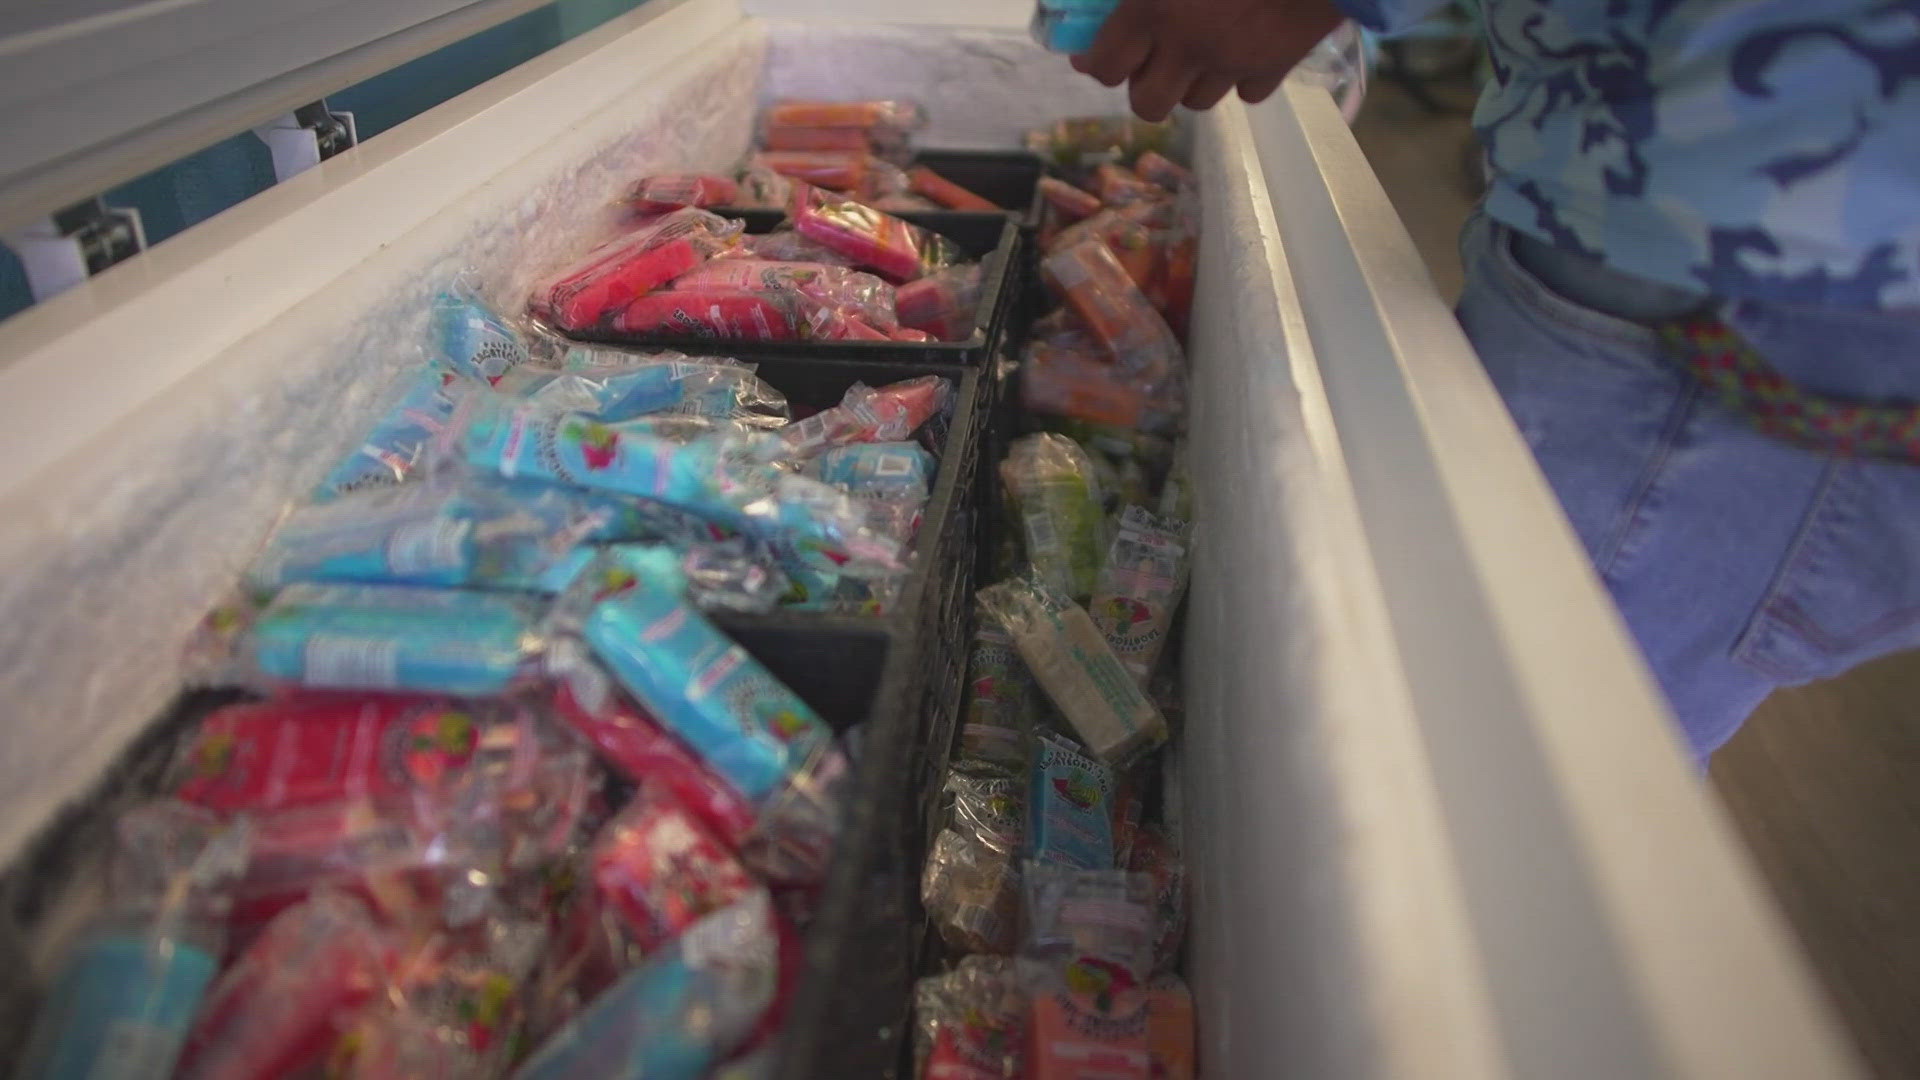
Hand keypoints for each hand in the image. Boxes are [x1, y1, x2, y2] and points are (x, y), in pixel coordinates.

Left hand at [1071, 0, 1346, 120]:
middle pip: (1147, 105)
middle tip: (1151, 59)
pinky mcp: (1275, 68)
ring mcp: (1233, 63)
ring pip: (1197, 102)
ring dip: (1191, 82)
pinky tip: (1245, 46)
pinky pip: (1246, 91)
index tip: (1099, 49)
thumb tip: (1117, 2)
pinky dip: (1240, 76)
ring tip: (1201, 49)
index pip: (1102, 66)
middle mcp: (1188, 47)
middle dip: (1144, 86)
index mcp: (1153, 7)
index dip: (1096, 61)